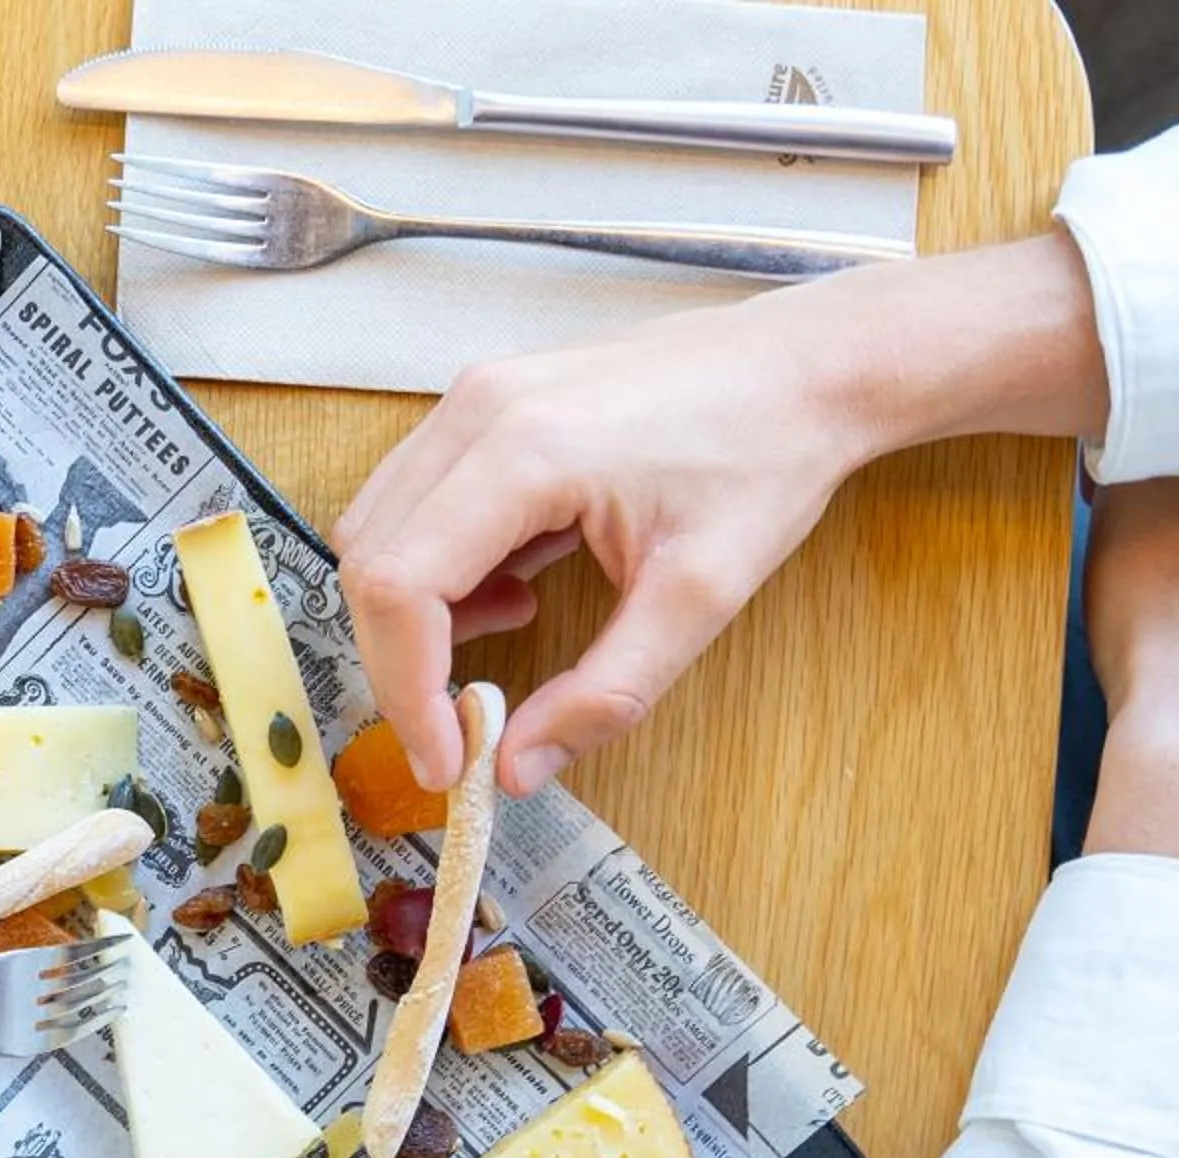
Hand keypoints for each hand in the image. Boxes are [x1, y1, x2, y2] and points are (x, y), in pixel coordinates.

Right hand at [335, 233, 1111, 794]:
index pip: (398, 585)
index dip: (404, 688)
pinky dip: (436, 561)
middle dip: (402, 660)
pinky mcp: (486, 397)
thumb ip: (603, 695)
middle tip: (464, 721)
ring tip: (514, 623)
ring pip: (377, 528)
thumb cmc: (766, 458)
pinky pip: (413, 495)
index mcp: (527, 450)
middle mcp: (480, 409)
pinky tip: (517, 576)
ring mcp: (476, 394)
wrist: (810, 367)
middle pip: (369, 560)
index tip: (445, 756)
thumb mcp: (698, 597)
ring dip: (418, 608)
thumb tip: (516, 769)